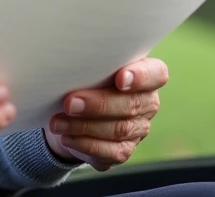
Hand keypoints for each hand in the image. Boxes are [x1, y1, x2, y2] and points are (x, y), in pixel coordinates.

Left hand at [44, 57, 168, 170]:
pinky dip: (85, 144)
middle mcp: (147, 102)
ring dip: (83, 126)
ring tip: (58, 121)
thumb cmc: (86, 78)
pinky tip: (66, 137)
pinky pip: (110, 151)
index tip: (120, 79)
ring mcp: (138, 128)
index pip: (156, 74)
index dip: (141, 77)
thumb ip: (92, 64)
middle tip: (69, 103)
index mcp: (147, 74)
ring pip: (118, 130)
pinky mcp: (124, 150)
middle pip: (131, 105)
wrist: (75, 110)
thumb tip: (69, 63)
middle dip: (98, 104)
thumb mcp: (91, 66)